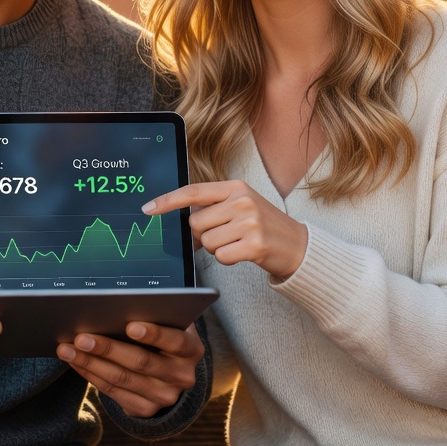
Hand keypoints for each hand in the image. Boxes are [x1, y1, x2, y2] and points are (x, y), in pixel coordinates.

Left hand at [57, 321, 203, 417]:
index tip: (129, 326)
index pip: (175, 341)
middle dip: (108, 349)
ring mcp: (164, 397)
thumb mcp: (170, 322)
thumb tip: (116, 304)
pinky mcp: (145, 409)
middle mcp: (181, 376)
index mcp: (191, 349)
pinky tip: (76, 362)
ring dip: (90, 363)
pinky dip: (91, 375)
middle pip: (141, 362)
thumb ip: (154, 314)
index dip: (153, 334)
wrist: (174, 371)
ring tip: (67, 349)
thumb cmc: (166, 333)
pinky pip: (113, 392)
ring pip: (121, 379)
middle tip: (81, 337)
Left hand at [144, 180, 306, 280]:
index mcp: (235, 187)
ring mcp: (249, 222)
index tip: (147, 208)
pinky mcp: (254, 245)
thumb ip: (213, 209)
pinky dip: (228, 259)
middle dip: (203, 235)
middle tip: (225, 235)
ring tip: (238, 243)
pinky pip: (221, 256)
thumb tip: (182, 223)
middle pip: (196, 223)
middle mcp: (242, 200)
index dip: (168, 201)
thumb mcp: (241, 207)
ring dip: (217, 248)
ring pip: (207, 242)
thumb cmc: (263, 226)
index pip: (193, 191)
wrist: (299, 246)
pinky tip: (244, 253)